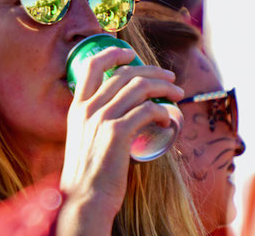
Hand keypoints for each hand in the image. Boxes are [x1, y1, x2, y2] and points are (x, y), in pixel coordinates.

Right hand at [57, 47, 183, 234]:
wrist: (83, 199)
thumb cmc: (88, 174)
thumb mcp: (83, 139)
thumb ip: (95, 121)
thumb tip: (122, 109)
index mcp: (77, 107)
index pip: (92, 65)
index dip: (113, 53)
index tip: (131, 55)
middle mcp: (88, 109)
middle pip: (124, 74)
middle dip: (152, 71)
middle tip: (170, 77)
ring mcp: (101, 119)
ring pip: (139, 87)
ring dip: (164, 87)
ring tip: (177, 94)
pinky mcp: (117, 133)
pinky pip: (147, 110)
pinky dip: (163, 110)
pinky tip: (169, 118)